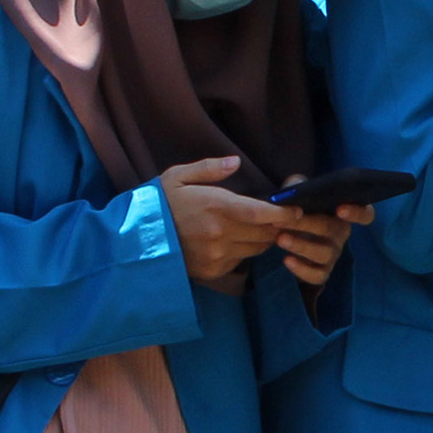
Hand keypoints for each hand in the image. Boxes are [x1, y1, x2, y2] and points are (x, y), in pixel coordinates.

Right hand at [159, 154, 290, 290]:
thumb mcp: (177, 176)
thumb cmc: (159, 204)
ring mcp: (217, 255)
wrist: (136, 241)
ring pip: (256, 249)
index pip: (262, 213)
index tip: (297, 210)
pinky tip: (234, 241)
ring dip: (262, 239)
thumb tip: (235, 162)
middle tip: (278, 217)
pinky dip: (243, 251)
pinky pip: (240, 262)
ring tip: (258, 228)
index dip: (284, 213)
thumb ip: (209, 168)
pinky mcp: (213, 270)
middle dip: (276, 226)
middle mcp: (220, 234)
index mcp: (215, 207)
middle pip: (265, 234)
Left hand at [263, 178, 369, 289]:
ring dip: (301, 246)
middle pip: (334, 230)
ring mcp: (333, 254)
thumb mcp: (297, 192)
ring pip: (324, 253)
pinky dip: (302, 269)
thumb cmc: (296, 209)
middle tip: (283, 220)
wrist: (282, 232)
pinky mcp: (321, 272)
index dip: (358, 212)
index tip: (340, 209)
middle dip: (307, 224)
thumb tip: (294, 188)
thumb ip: (297, 185)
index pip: (365, 214)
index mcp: (343, 213)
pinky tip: (286, 260)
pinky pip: (317, 275)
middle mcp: (341, 234)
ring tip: (280, 239)